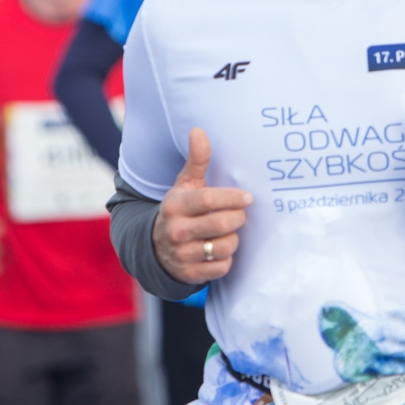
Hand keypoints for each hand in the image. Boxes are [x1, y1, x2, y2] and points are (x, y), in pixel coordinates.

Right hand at [153, 128, 250, 284]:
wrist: (156, 248)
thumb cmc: (180, 210)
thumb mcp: (185, 185)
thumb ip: (197, 161)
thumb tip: (198, 130)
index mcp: (175, 206)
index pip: (208, 199)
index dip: (232, 198)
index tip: (247, 197)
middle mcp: (175, 231)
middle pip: (221, 224)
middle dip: (238, 218)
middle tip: (241, 214)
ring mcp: (181, 254)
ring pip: (224, 247)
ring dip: (233, 239)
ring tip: (228, 232)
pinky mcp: (189, 274)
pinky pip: (221, 267)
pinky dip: (226, 259)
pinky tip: (219, 249)